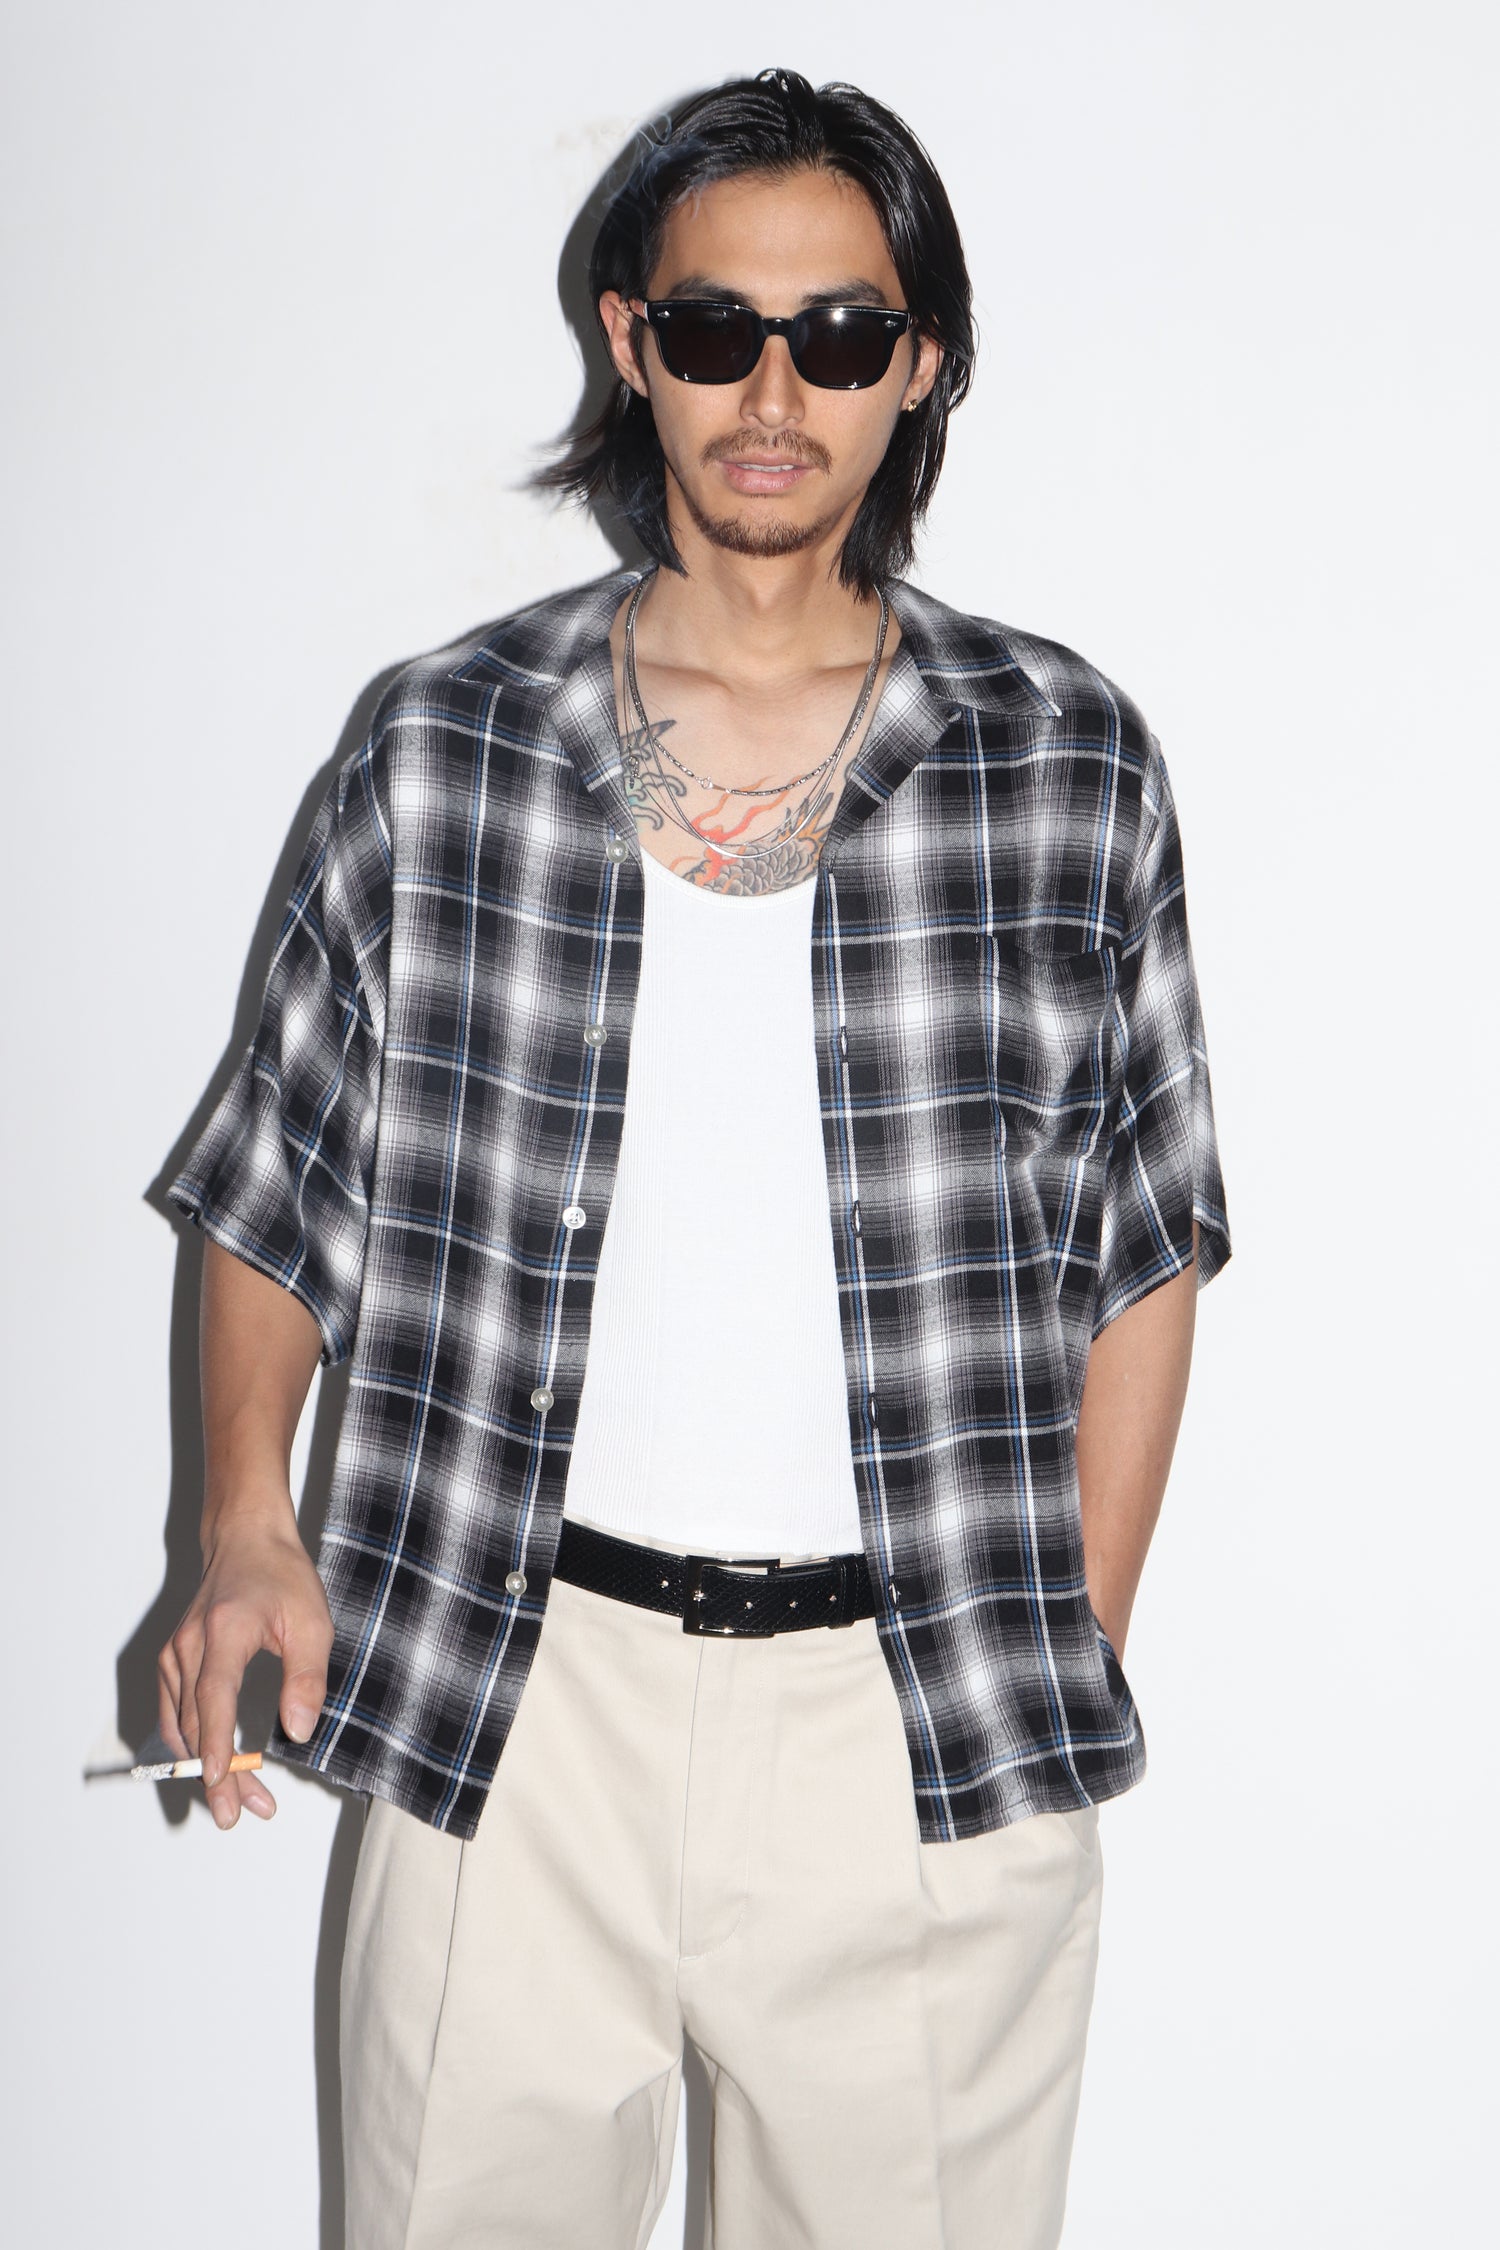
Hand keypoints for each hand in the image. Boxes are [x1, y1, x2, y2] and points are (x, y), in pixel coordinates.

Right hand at [157, 1513, 333, 1830]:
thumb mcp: (312, 1622)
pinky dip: (189, 1744)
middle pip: (195, 1723)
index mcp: (225, 1631)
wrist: (246, 1540)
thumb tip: (299, 1733)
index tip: (219, 1782)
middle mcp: (189, 1644)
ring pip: (181, 1725)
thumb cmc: (282, 1577)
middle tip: (240, 1814)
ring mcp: (175, 1653)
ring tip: (241, 1798)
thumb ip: (307, 1679)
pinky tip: (211, 1766)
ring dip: (205, 1765)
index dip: (214, 1744)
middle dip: (217, 1774)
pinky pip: (173, 1713)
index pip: (213, 1697)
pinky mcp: (172, 1660)